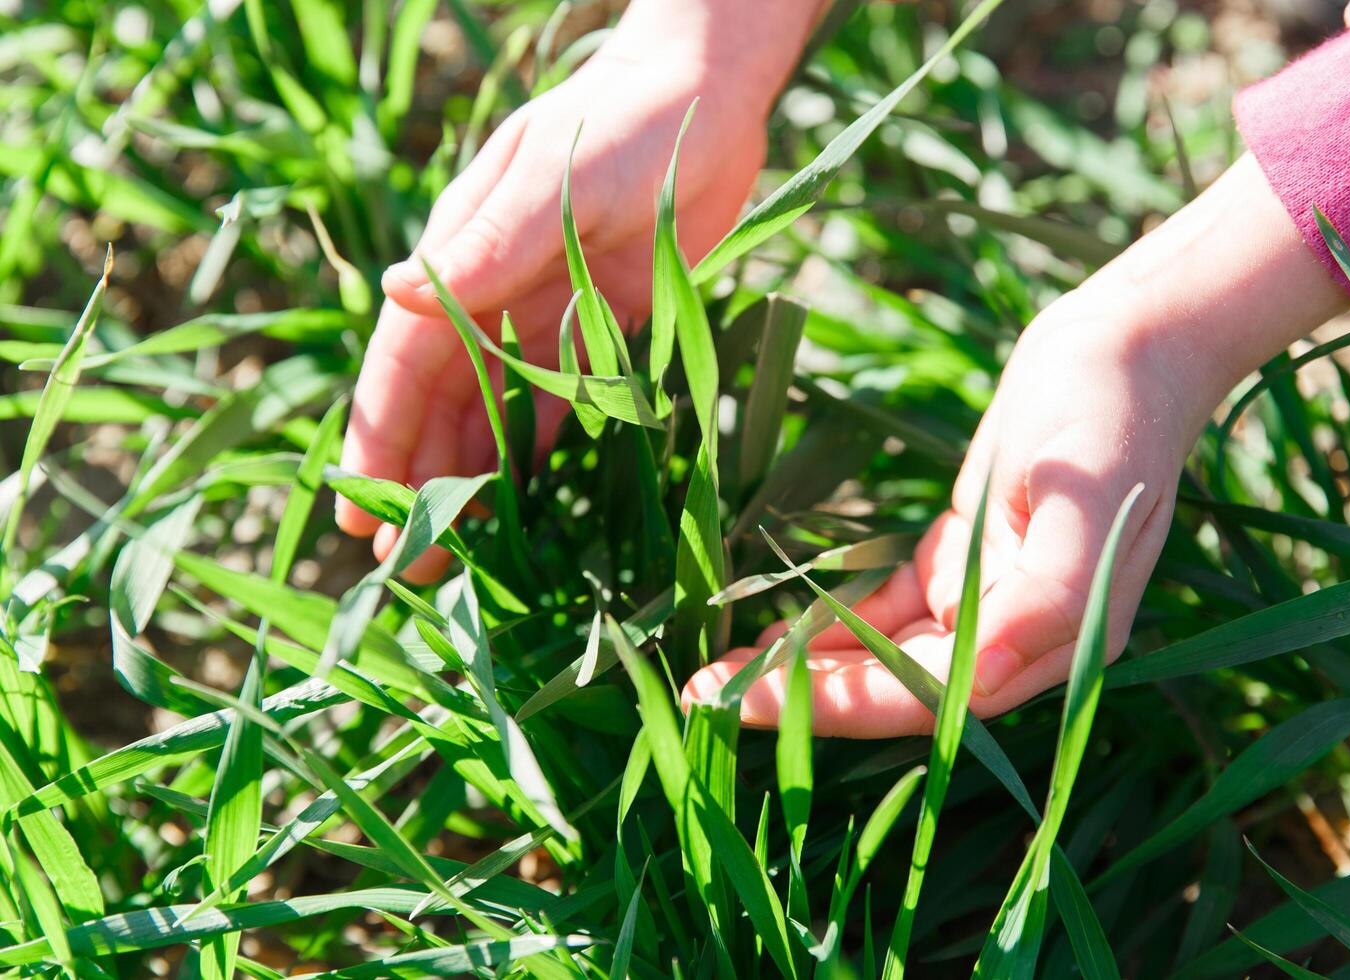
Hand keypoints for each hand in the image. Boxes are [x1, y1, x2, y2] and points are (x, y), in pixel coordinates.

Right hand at [336, 1, 817, 580]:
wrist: (706, 98)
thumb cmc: (619, 121)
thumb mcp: (550, 176)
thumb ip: (487, 243)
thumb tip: (396, 297)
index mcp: (463, 261)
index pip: (404, 367)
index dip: (378, 440)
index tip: (358, 511)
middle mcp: (496, 297)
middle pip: (444, 405)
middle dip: (420, 482)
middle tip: (403, 566)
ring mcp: (551, 317)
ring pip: (500, 416)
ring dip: (476, 481)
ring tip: (460, 555)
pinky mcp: (609, 329)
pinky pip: (568, 405)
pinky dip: (546, 454)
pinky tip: (534, 505)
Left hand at [684, 292, 1192, 734]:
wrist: (1127, 348)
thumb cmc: (1113, 418)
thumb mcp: (1089, 497)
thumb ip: (1048, 597)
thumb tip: (979, 681)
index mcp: (1059, 642)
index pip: (932, 699)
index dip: (838, 709)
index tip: (745, 702)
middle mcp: (1020, 637)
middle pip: (896, 686)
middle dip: (801, 696)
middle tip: (702, 696)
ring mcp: (988, 599)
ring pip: (883, 651)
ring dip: (806, 665)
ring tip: (720, 670)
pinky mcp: (963, 560)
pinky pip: (886, 604)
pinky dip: (832, 619)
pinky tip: (772, 629)